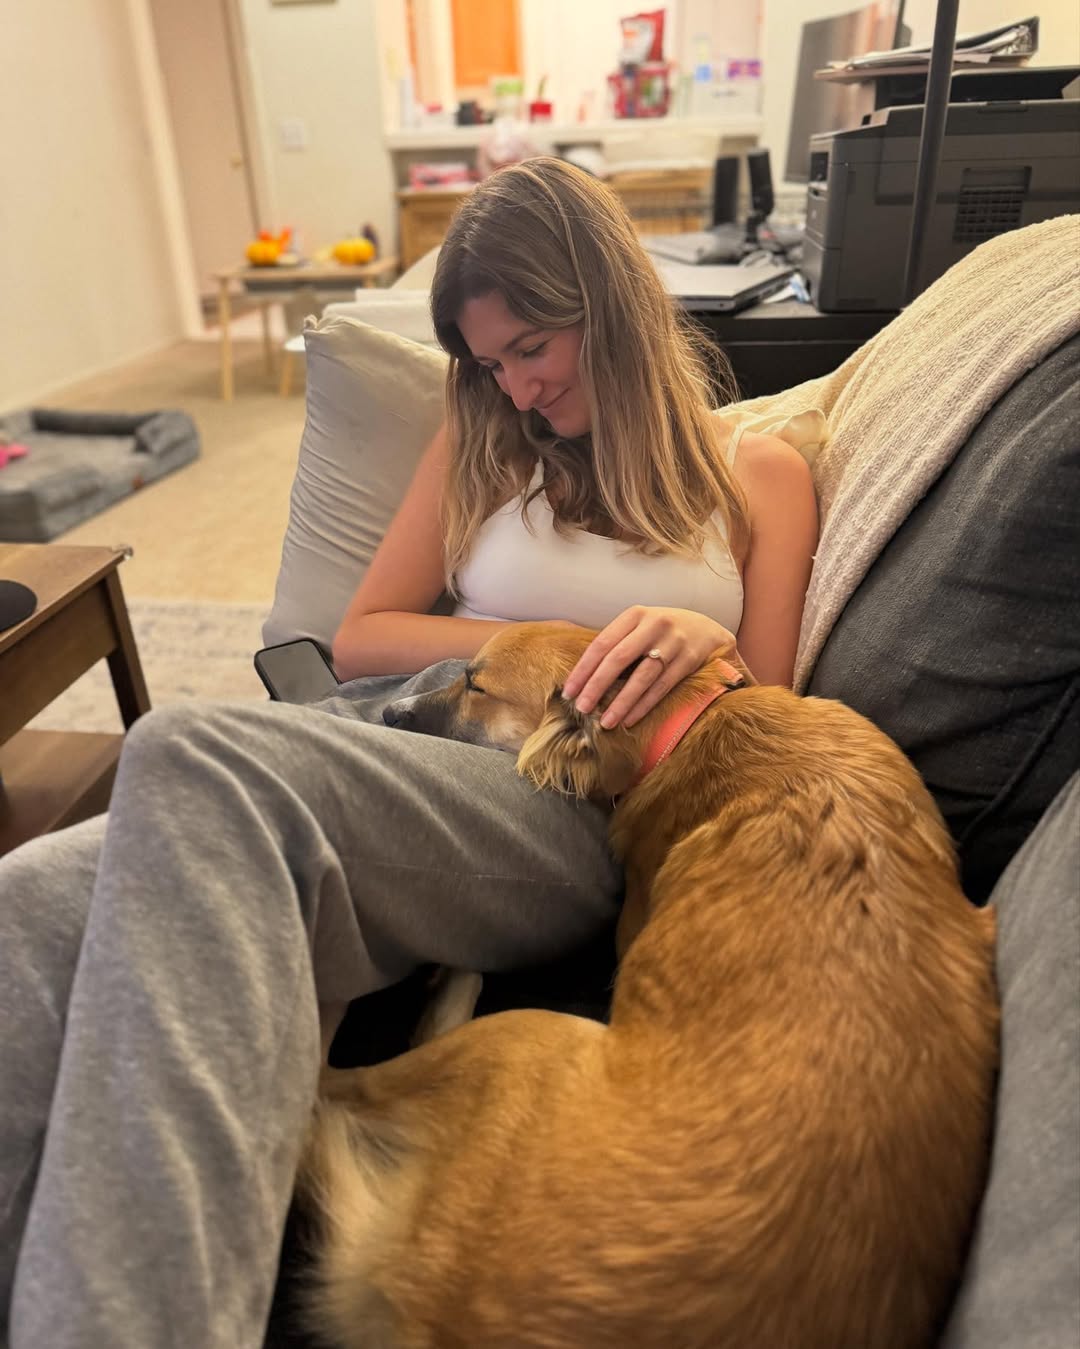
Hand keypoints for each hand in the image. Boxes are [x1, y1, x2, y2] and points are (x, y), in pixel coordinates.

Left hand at [561, 606, 736, 728]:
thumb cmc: (661, 633)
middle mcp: (654, 624)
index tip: (568, 692)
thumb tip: (582, 678)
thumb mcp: (639, 627)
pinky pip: (662, 687)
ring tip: (606, 721)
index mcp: (635, 615)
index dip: (583, 670)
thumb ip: (617, 644)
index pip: (602, 644)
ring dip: (621, 701)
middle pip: (618, 658)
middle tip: (581, 708)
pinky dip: (644, 705)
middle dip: (597, 685)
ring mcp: (673, 642)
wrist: (707, 630)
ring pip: (642, 676)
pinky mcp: (689, 660)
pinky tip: (630, 719)